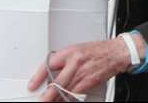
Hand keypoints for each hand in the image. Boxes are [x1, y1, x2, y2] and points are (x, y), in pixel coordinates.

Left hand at [27, 35, 143, 100]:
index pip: (49, 64)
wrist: (116, 52)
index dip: (38, 76)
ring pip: (64, 91)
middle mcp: (75, 61)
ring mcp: (82, 72)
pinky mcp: (89, 81)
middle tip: (39, 101)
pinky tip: (63, 102)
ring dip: (55, 100)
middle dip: (45, 96)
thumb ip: (64, 62)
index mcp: (70, 51)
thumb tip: (50, 77)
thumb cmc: (97, 51)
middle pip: (56, 82)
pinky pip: (74, 95)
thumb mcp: (78, 51)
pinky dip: (67, 100)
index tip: (32, 85)